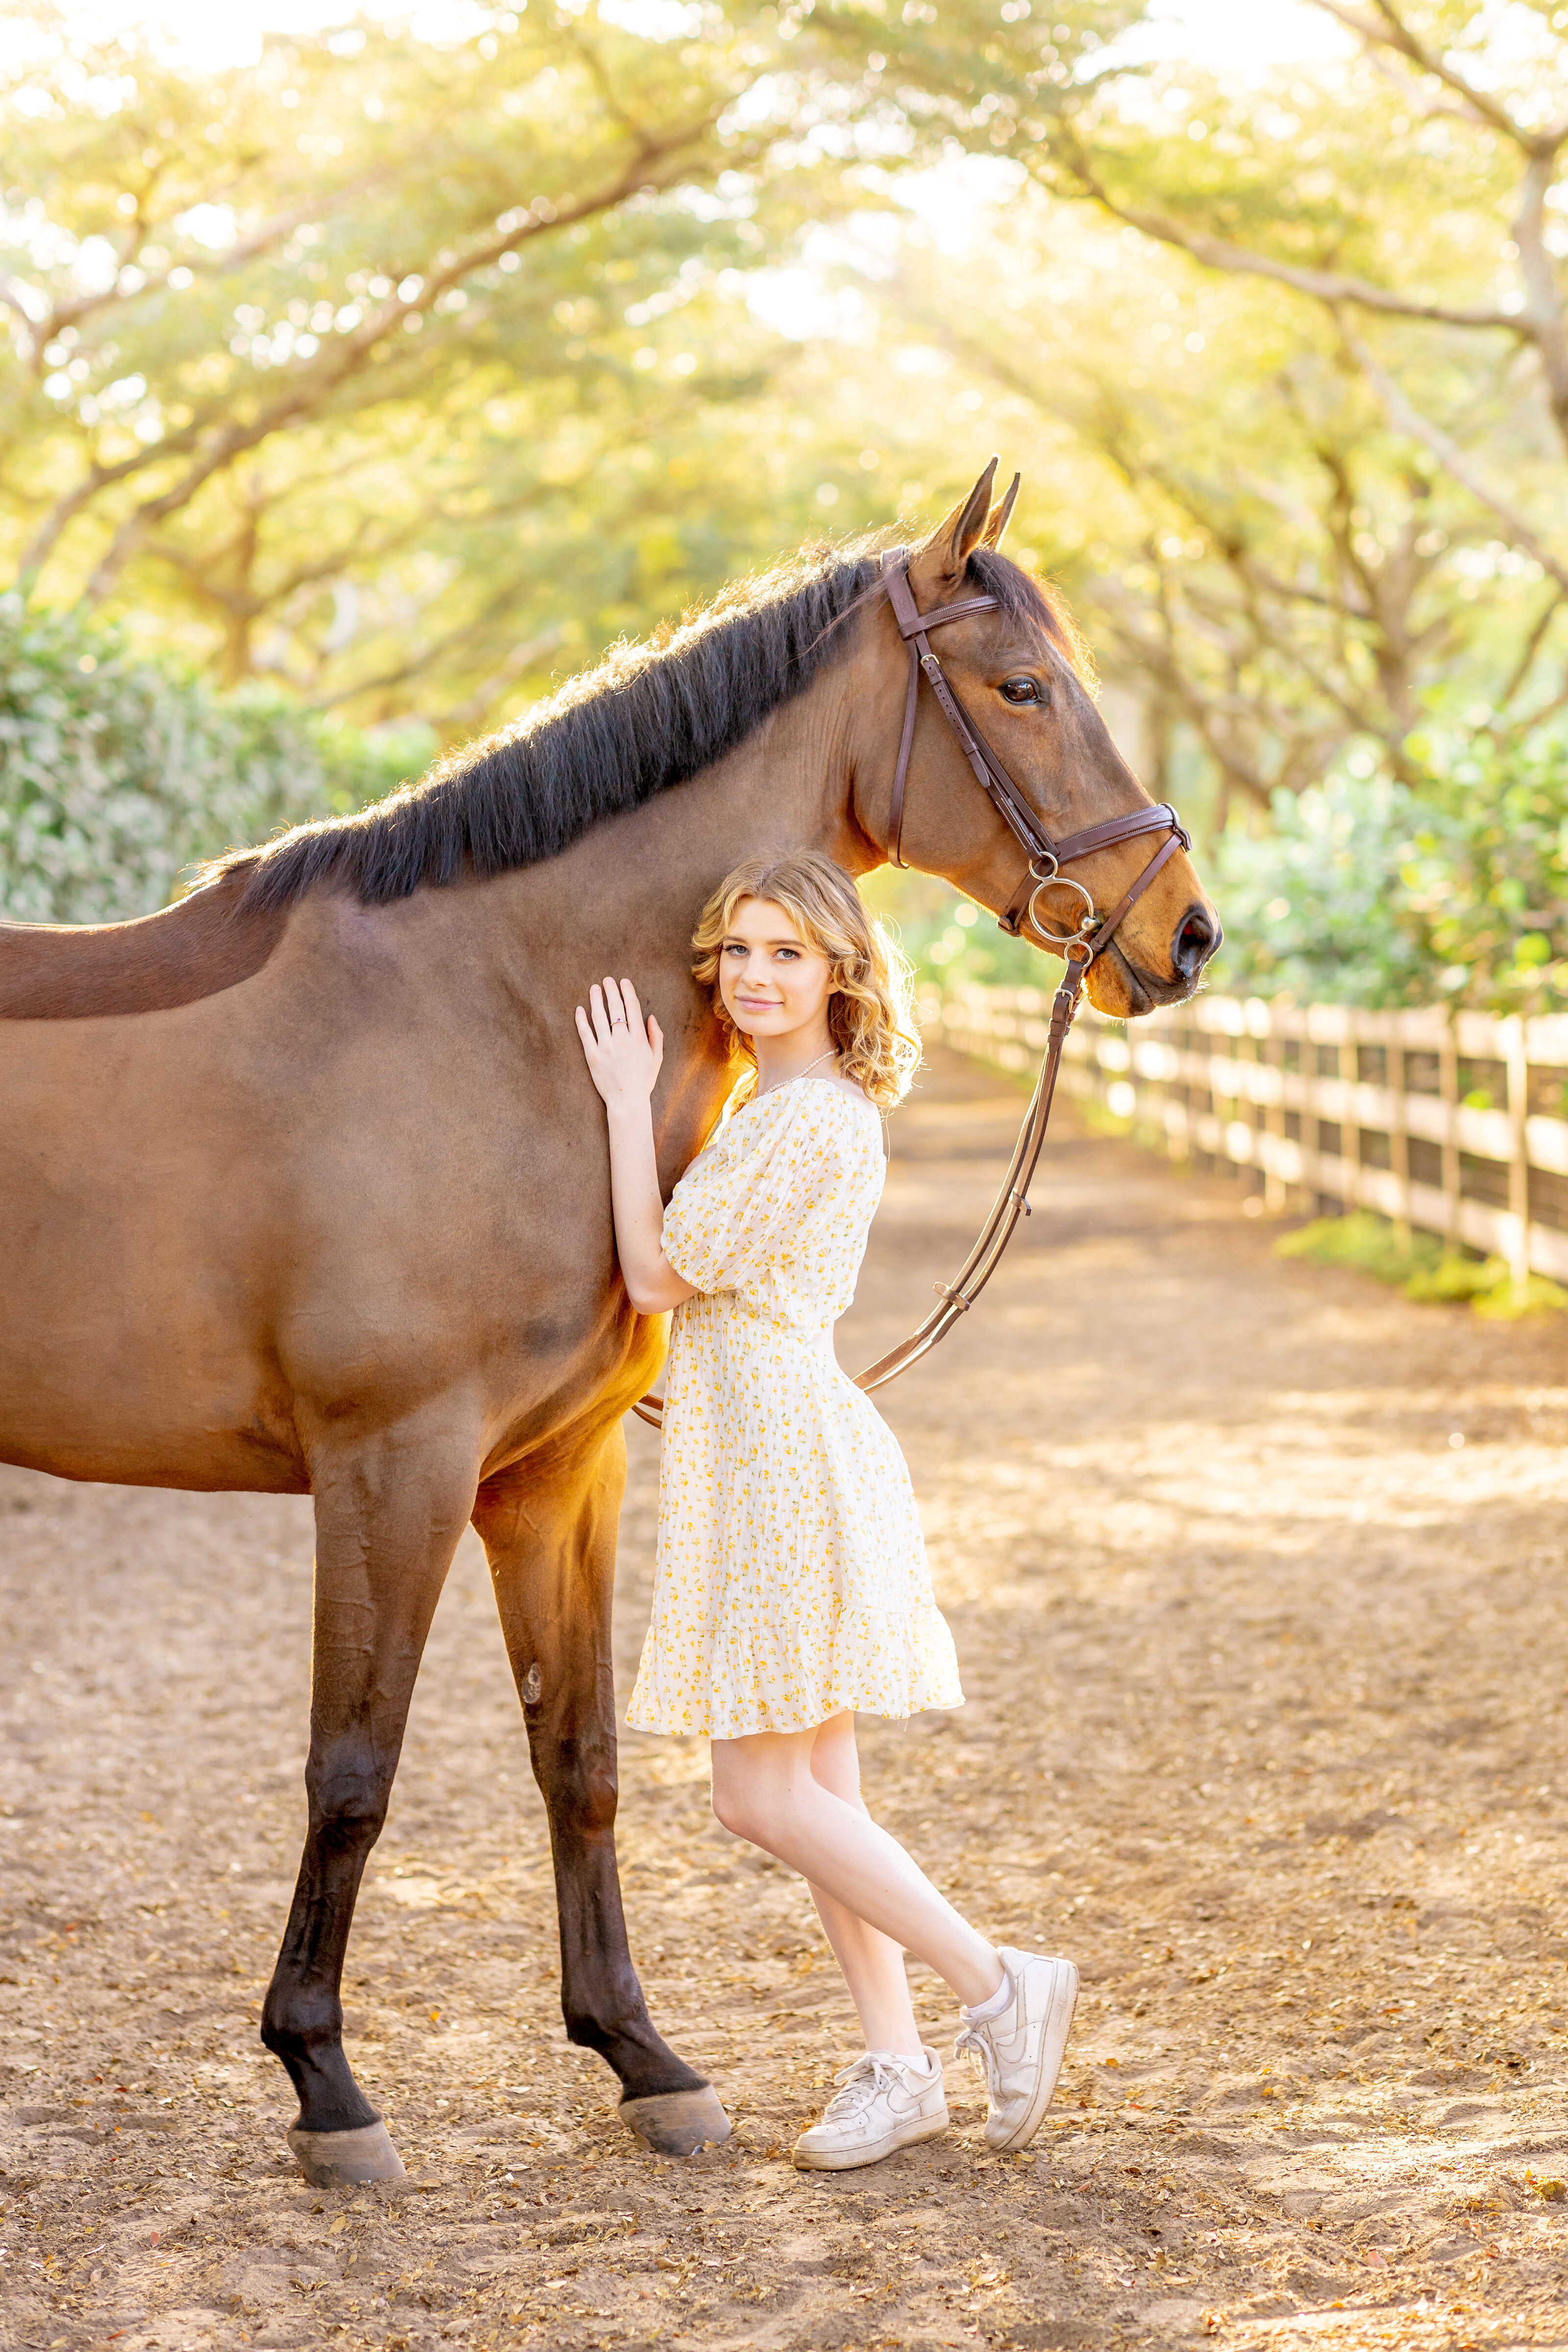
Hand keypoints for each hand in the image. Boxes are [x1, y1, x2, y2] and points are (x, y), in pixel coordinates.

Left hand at [575, 977, 663, 1111]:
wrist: (627, 1101)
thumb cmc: (643, 1081)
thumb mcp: (656, 1058)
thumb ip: (655, 1036)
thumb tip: (651, 1017)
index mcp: (638, 1038)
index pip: (632, 1008)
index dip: (627, 992)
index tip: (623, 982)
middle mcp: (622, 1039)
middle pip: (615, 1008)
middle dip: (611, 990)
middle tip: (607, 980)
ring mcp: (605, 1046)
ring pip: (599, 1016)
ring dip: (596, 999)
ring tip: (594, 989)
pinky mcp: (592, 1055)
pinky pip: (585, 1033)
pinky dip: (581, 1019)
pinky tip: (579, 1009)